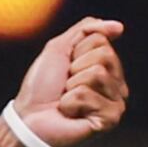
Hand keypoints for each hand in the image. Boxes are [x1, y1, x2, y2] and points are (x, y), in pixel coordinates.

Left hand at [10, 16, 128, 146]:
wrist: (28, 120)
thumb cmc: (41, 88)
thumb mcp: (59, 48)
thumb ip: (86, 30)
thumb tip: (119, 26)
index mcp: (107, 66)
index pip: (101, 41)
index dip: (75, 53)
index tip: (65, 69)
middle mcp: (116, 84)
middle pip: (105, 55)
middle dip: (76, 68)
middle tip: (65, 86)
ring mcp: (116, 102)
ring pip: (98, 74)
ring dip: (72, 87)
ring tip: (66, 100)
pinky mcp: (110, 119)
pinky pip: (89, 95)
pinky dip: (71, 103)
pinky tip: (71, 114)